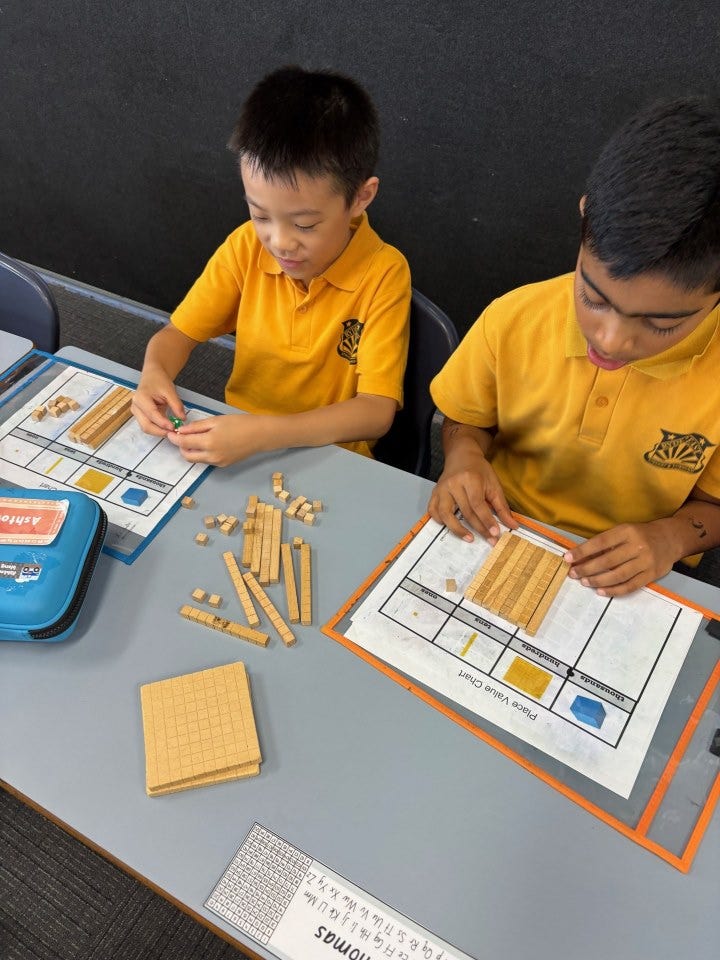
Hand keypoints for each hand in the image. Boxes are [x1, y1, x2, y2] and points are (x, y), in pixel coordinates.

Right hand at [132, 372, 185, 436]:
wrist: (153, 377)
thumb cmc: (158, 381)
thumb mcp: (170, 391)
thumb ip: (176, 405)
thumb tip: (182, 418)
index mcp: (141, 397)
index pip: (152, 414)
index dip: (163, 423)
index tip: (173, 427)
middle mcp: (136, 406)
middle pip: (146, 425)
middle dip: (160, 431)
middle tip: (173, 433)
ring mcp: (137, 412)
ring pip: (146, 428)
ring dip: (159, 432)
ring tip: (172, 431)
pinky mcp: (141, 416)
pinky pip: (148, 426)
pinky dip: (158, 429)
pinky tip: (167, 428)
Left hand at [166, 414, 266, 466]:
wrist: (260, 435)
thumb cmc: (240, 423)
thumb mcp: (216, 420)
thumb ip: (197, 426)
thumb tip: (181, 430)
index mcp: (209, 442)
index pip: (184, 442)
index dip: (174, 438)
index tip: (170, 433)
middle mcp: (212, 456)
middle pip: (187, 456)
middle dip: (181, 447)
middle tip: (182, 436)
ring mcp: (218, 462)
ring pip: (197, 459)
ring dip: (192, 451)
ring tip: (196, 438)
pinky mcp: (223, 465)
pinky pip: (207, 460)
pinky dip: (203, 453)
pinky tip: (209, 443)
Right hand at [428, 449, 516, 543]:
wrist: (462, 456)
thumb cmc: (479, 470)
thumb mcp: (494, 484)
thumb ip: (502, 506)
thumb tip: (513, 525)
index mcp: (470, 479)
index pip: (478, 504)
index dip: (486, 520)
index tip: (495, 533)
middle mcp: (453, 484)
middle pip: (465, 511)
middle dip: (479, 528)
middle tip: (489, 540)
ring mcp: (441, 489)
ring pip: (445, 514)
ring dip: (457, 529)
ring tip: (469, 538)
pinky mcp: (434, 493)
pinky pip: (433, 510)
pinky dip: (439, 521)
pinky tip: (450, 527)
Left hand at [563, 519, 679, 596]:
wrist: (671, 538)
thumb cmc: (641, 535)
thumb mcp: (624, 531)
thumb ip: (606, 543)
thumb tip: (580, 556)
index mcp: (627, 531)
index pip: (600, 542)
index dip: (583, 551)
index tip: (567, 558)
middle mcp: (637, 546)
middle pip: (608, 560)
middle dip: (587, 568)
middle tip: (573, 574)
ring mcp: (646, 561)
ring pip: (618, 575)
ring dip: (598, 580)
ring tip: (585, 582)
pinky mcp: (652, 574)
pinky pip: (630, 585)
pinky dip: (614, 590)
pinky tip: (601, 591)